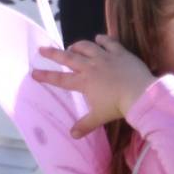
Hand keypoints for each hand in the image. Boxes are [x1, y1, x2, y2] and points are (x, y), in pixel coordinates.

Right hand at [32, 36, 154, 137]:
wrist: (140, 94)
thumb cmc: (118, 106)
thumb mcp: (99, 117)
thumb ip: (85, 125)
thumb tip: (73, 135)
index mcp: (84, 82)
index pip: (60, 80)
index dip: (46, 76)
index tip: (34, 72)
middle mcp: (91, 67)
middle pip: (68, 58)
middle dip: (53, 54)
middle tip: (42, 49)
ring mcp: (105, 57)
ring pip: (86, 47)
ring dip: (77, 46)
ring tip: (72, 46)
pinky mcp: (119, 52)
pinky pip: (108, 42)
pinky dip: (102, 39)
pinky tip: (99, 38)